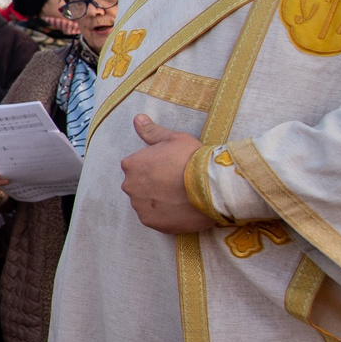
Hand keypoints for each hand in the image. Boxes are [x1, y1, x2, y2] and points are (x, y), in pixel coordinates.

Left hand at [123, 114, 215, 231]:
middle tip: (177, 183)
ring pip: (146, 203)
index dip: (155, 167)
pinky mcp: (151, 223)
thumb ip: (151, 131)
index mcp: (131, 165)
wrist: (211, 185)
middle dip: (154, 184)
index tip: (171, 167)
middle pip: (139, 185)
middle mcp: (129, 186)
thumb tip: (137, 118)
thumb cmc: (192, 158)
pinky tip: (180, 209)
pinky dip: (165, 215)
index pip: (136, 166)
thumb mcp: (173, 138)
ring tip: (180, 196)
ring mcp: (139, 206)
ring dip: (158, 200)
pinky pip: (155, 218)